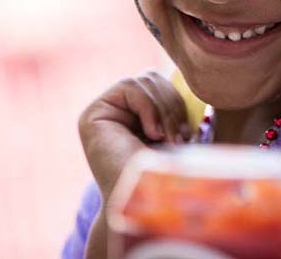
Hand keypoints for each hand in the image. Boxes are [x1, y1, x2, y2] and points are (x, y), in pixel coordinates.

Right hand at [78, 71, 191, 201]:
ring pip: (145, 80)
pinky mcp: (92, 115)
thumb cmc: (167, 173)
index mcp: (136, 117)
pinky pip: (130, 86)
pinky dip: (149, 107)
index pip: (161, 84)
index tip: (188, 134)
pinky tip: (151, 133)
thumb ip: (173, 104)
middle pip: (153, 78)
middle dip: (172, 104)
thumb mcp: (177, 131)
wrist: (147, 202)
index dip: (178, 102)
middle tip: (179, 137)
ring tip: (165, 138)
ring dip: (163, 109)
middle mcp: (117, 113)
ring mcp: (103, 113)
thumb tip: (186, 78)